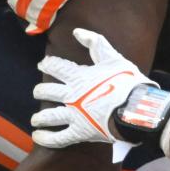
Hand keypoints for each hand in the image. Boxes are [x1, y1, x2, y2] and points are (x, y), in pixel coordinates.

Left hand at [30, 28, 156, 148]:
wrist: (134, 107)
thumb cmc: (126, 81)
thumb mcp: (112, 57)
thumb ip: (94, 42)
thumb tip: (77, 31)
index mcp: (79, 76)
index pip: (57, 67)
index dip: (48, 64)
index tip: (43, 64)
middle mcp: (72, 96)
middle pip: (48, 92)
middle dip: (41, 91)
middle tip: (38, 91)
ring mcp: (74, 115)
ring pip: (50, 116)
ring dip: (40, 117)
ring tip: (35, 119)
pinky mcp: (79, 132)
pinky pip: (59, 138)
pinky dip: (47, 138)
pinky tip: (38, 136)